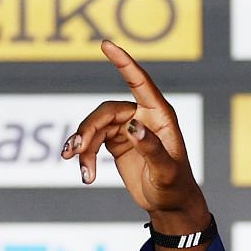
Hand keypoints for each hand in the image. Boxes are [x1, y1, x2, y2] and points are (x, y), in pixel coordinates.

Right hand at [60, 39, 208, 234]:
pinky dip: (85, 156)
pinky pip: (92, 141)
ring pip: (95, 127)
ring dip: (83, 145)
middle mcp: (142, 116)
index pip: (140, 83)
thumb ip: (151, 148)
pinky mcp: (116, 141)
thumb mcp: (167, 171)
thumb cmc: (175, 187)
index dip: (124, 62)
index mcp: (160, 116)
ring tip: (79, 168)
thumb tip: (133, 126)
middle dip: (87, 129)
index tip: (106, 44)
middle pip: (106, 111)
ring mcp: (128, 127)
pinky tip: (86, 175)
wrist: (170, 206)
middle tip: (75, 150)